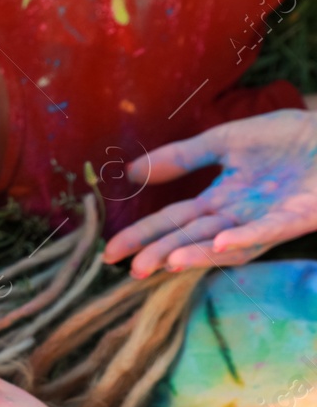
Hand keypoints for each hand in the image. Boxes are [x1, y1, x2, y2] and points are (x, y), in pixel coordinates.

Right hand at [103, 109, 316, 277]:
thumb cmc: (288, 137)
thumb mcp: (225, 141)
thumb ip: (181, 158)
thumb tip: (131, 171)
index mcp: (219, 200)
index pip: (172, 221)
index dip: (142, 235)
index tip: (110, 251)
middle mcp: (237, 218)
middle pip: (191, 238)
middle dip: (161, 254)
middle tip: (132, 269)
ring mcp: (265, 221)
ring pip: (225, 244)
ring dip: (197, 255)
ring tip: (167, 263)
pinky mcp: (296, 218)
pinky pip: (268, 232)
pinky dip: (245, 238)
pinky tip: (221, 243)